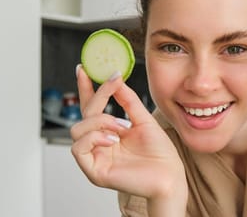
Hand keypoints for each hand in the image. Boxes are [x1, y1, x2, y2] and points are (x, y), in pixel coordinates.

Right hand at [70, 65, 185, 204]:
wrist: (170, 176)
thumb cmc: (160, 153)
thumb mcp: (143, 119)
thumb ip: (128, 100)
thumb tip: (116, 79)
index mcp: (109, 132)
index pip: (92, 108)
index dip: (86, 88)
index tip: (84, 69)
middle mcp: (99, 144)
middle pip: (83, 115)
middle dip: (97, 97)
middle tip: (113, 84)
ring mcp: (95, 157)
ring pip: (76, 130)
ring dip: (98, 121)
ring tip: (120, 126)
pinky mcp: (94, 171)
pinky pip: (78, 148)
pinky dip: (94, 138)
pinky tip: (112, 139)